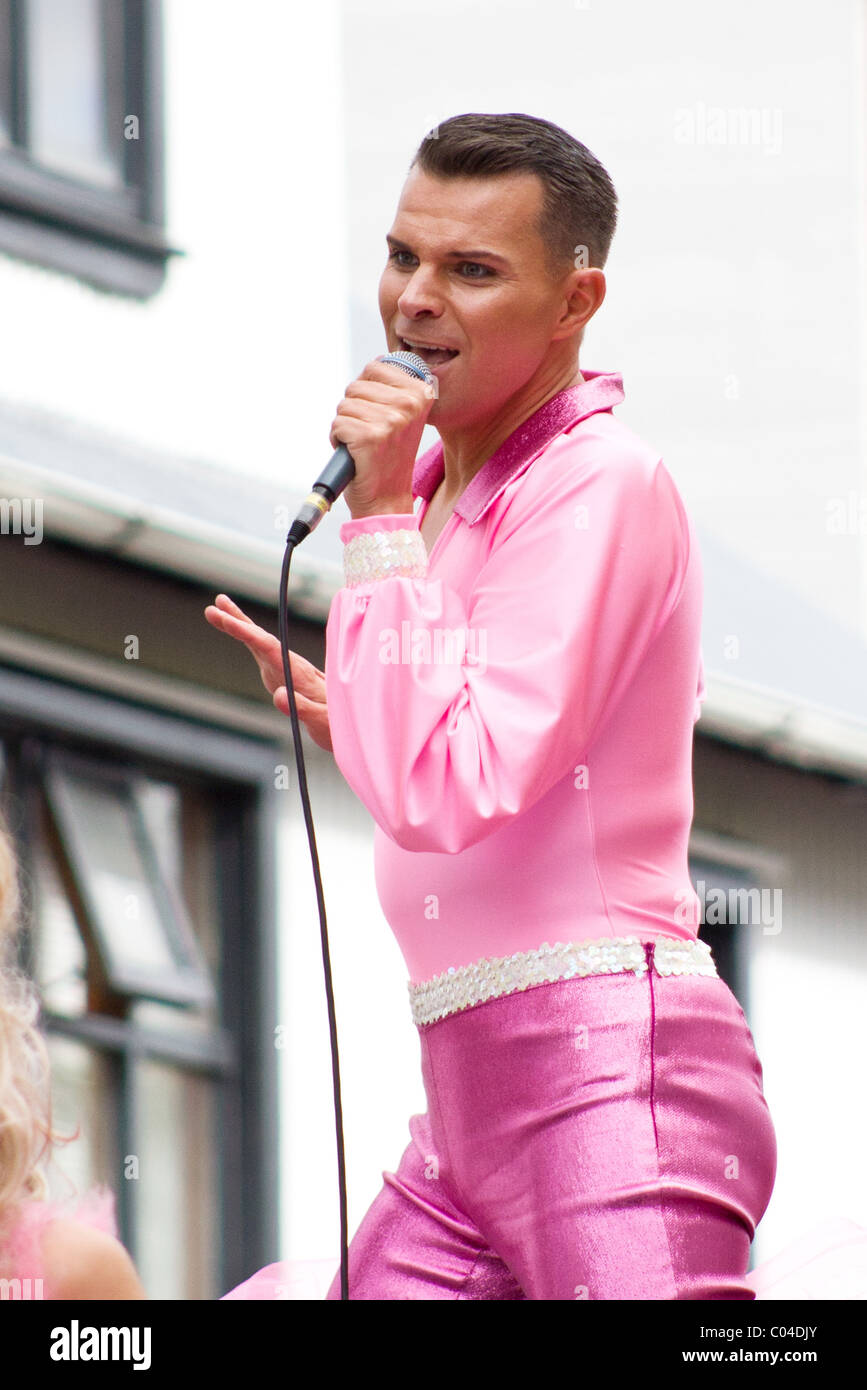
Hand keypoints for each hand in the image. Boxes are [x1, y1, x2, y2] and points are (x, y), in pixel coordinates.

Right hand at [204, 594, 331, 751]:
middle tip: (214, 606)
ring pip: (259, 641)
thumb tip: (275, 694)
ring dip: (239, 624)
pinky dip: (247, 638)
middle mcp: (291, 665)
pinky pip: (261, 652)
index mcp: (299, 673)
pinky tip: (237, 630)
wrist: (353, 722)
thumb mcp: (323, 720)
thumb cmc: (339, 723)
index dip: (248, 633)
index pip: (270, 647)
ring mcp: (286, 669)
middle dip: (238, 622)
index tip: (229, 621)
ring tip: (217, 606)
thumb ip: (302, 708)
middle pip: (261, 639)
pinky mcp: (283, 674)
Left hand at [330, 358, 435, 517]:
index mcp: (421, 392)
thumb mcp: (403, 416)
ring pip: (344, 406)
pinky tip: (355, 453)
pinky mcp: (369, 437)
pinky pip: (337, 424)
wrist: (387, 498)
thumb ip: (392, 387)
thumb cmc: (388, 455)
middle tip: (371, 434)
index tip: (379, 415)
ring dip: (346, 425)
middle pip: (356, 386)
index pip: (374, 367)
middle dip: (354, 410)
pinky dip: (337, 439)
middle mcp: (409, 404)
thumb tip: (375, 365)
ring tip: (363, 444)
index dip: (366, 392)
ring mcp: (390, 420)